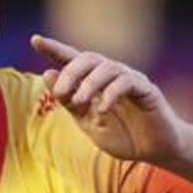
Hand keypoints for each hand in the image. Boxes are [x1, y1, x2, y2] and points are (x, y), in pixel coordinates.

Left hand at [30, 34, 186, 165]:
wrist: (157, 152)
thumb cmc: (125, 137)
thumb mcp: (89, 124)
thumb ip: (70, 103)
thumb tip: (47, 74)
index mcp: (96, 83)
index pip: (73, 60)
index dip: (54, 49)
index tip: (35, 40)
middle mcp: (112, 76)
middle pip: (88, 58)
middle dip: (70, 72)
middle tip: (59, 92)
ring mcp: (130, 79)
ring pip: (106, 67)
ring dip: (88, 83)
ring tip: (80, 101)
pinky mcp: (147, 89)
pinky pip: (126, 82)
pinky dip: (111, 93)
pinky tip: (102, 110)